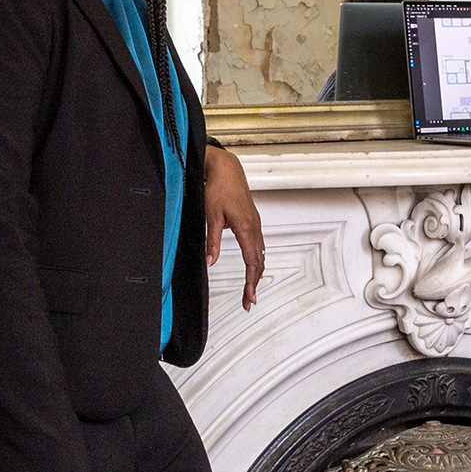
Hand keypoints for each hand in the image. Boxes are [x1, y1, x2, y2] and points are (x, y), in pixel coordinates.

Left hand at [204, 145, 265, 309]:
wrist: (227, 170)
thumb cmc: (219, 188)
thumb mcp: (211, 215)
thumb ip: (212, 241)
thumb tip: (210, 261)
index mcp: (246, 228)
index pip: (251, 262)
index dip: (250, 282)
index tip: (249, 297)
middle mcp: (255, 227)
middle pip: (259, 262)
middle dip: (254, 283)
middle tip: (249, 301)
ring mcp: (255, 224)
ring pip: (260, 254)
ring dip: (256, 273)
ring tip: (250, 290)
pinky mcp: (252, 221)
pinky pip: (258, 245)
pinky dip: (256, 260)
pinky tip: (252, 266)